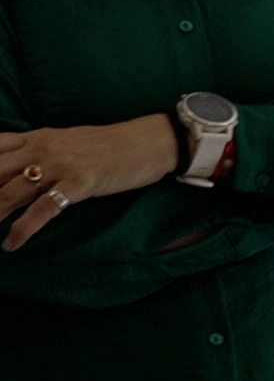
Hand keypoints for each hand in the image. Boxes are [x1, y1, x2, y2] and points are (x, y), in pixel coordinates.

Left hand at [0, 116, 181, 252]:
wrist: (152, 141)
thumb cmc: (113, 144)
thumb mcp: (69, 141)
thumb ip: (40, 150)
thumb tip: (18, 169)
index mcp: (39, 137)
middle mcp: (44, 148)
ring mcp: (61, 165)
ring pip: (12, 191)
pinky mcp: (79, 183)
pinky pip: (43, 209)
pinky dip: (23, 228)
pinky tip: (12, 243)